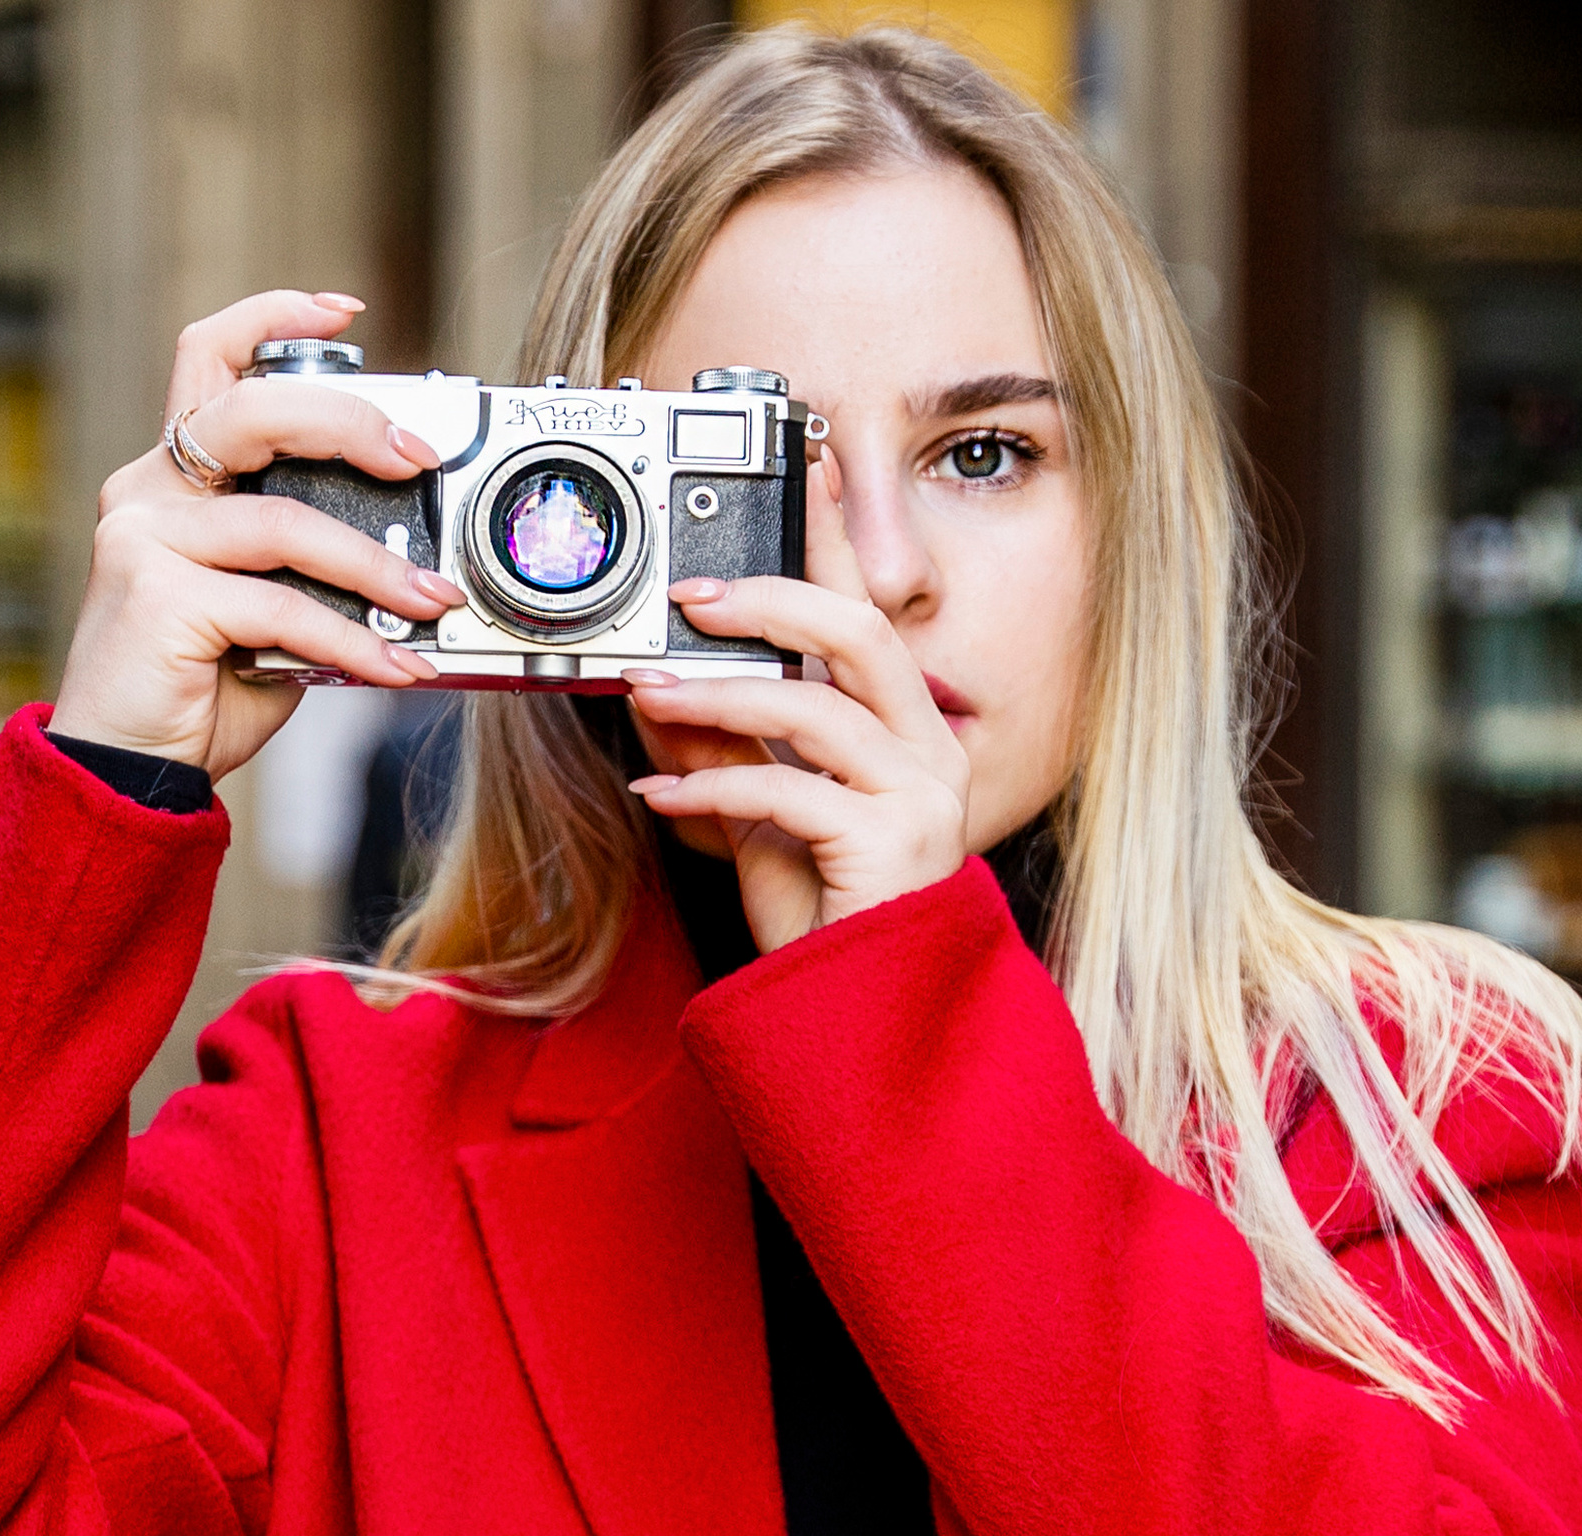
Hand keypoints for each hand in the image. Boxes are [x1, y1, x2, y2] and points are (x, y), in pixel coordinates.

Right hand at [49, 290, 469, 781]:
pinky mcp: (156, 595)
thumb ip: (312, 569)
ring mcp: (143, 537)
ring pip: (285, 522)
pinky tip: (394, 667)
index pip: (209, 357)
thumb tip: (412, 561)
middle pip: (254, 410)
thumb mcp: (269, 612)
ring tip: (433, 601)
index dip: (274, 316)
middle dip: (351, 423)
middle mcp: (148, 490)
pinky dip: (352, 640)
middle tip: (420, 457)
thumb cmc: (198, 692)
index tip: (349, 313)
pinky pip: (282, 606)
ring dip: (376, 564)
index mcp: (173, 478)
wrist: (127, 773)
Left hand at [624, 445, 969, 950]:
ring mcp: (920, 800)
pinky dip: (712, 786)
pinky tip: (660, 791)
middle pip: (862, 635)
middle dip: (772, 599)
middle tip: (691, 594)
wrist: (860, 1019)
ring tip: (650, 694)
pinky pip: (787, 790)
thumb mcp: (765, 821)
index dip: (834, 542)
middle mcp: (931, 756)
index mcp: (912, 736)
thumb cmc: (827, 922)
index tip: (798, 470)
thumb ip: (730, 751)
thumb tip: (663, 685)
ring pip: (817, 708)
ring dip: (720, 696)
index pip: (870, 618)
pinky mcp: (888, 847)